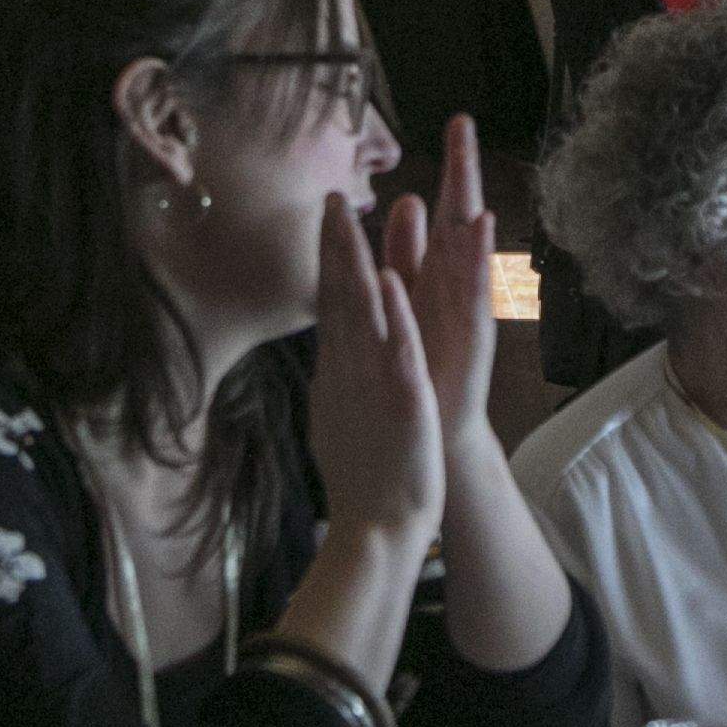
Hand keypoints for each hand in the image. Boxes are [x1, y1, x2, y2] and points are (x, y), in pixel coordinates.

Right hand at [303, 195, 444, 568]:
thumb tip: (328, 353)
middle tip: (330, 197)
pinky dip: (392, 316)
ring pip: (360, 315)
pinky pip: (395, 352)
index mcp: (338, 373)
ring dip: (355, 264)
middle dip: (335, 246)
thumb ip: (336, 377)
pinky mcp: (399, 401)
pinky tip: (388, 282)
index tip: (327, 218)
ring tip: (348, 218)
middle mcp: (347, 371)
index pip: (331, 307)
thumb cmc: (362, 476)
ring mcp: (370, 384)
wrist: (374, 529)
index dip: (328, 260)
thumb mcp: (340, 416)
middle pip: (337, 299)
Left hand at [380, 120, 502, 426]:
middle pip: (463, 214)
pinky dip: (479, 258)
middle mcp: (458, 280)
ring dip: (471, 206)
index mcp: (440, 268)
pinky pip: (475, 290)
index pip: (448, 206)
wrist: (436, 422)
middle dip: (464, 168)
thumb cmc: (425, 359)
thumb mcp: (413, 293)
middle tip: (463, 122)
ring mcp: (467, 305)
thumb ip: (410, 248)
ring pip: (471, 247)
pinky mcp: (473, 331)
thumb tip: (408, 198)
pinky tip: (482, 227)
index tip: (456, 121)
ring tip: (469, 162)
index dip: (454, 166)